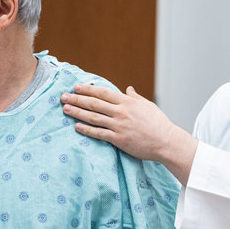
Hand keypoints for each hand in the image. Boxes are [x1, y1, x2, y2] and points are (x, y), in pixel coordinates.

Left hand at [61, 85, 196, 183]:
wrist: (166, 142)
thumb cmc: (158, 124)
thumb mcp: (148, 106)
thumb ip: (135, 97)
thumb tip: (128, 89)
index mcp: (127, 102)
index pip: (103, 92)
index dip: (88, 89)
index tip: (76, 87)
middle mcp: (121, 112)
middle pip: (94, 103)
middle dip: (77, 98)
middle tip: (63, 96)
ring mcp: (119, 126)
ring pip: (93, 117)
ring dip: (77, 112)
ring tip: (65, 109)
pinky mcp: (118, 139)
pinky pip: (99, 133)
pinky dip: (86, 129)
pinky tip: (76, 126)